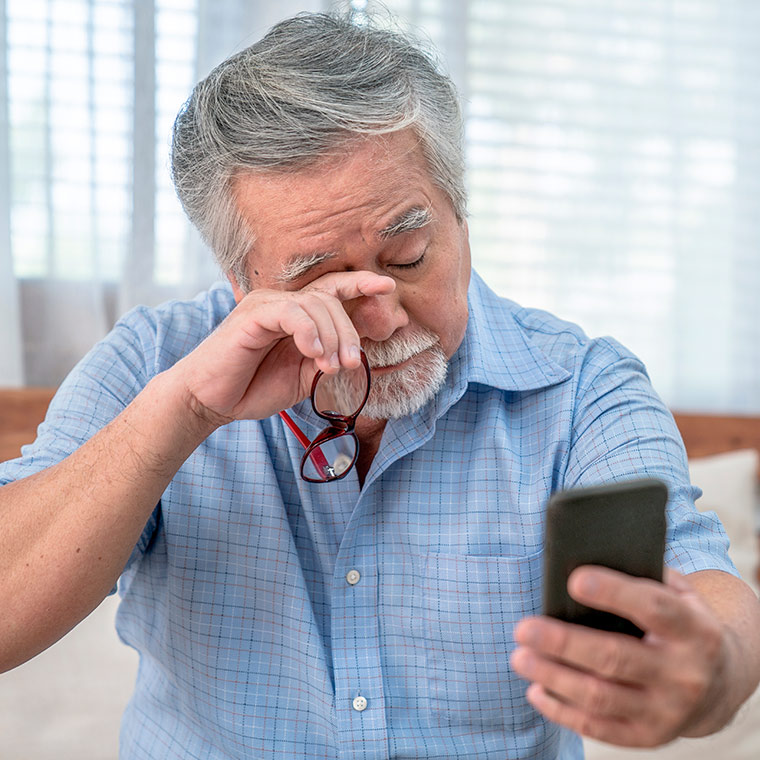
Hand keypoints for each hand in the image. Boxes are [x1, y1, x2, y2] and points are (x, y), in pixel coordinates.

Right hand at [172, 270, 394, 424]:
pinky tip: (313, 354)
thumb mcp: (302, 376)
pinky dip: (309, 332)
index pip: (332, 289)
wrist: (211, 400)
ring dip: (332, 337)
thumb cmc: (253, 386)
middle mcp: (282, 302)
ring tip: (330, 367)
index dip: (361, 284)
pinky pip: (292, 312)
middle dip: (349, 331)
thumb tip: (355, 354)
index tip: (388, 286)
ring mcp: (266, 305)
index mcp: (295, 313)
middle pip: (331, 299)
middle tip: (353, 363)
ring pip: (316, 304)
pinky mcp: (253, 314)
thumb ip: (327, 360)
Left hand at [510, 566, 735, 746]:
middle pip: (615, 658)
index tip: (573, 580)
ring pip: (600, 696)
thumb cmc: (680, 624)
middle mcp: (683, 674)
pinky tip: (536, 691)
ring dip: (553, 677)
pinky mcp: (648, 736)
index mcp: (694, 630)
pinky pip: (598, 728)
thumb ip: (643, 575)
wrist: (719, 684)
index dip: (613, 593)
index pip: (653, 608)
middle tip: (523, 628)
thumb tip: (585, 557)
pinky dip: (561, 710)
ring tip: (520, 657)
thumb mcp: (679, 595)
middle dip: (564, 643)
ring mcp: (666, 710)